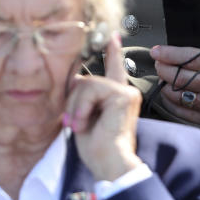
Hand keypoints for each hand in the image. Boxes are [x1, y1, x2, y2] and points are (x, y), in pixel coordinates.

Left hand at [65, 32, 142, 180]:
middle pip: (87, 80)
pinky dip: (82, 106)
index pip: (115, 69)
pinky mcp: (123, 95)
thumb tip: (75, 78)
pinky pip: (92, 89)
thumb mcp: (83, 118)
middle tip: (74, 123)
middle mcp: (124, 92)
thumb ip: (81, 97)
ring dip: (75, 106)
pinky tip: (85, 121)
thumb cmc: (98, 149)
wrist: (110, 164)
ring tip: (79, 124)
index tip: (113, 36)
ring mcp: (126, 92)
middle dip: (72, 101)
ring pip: (87, 83)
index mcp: (116, 98)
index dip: (113, 51)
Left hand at [151, 35, 199, 126]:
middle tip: (159, 63)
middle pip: (180, 77)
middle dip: (163, 68)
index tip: (156, 51)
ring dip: (166, 84)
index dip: (168, 53)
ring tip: (167, 77)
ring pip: (178, 95)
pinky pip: (182, 111)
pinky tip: (170, 92)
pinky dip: (171, 101)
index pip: (190, 58)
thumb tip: (183, 41)